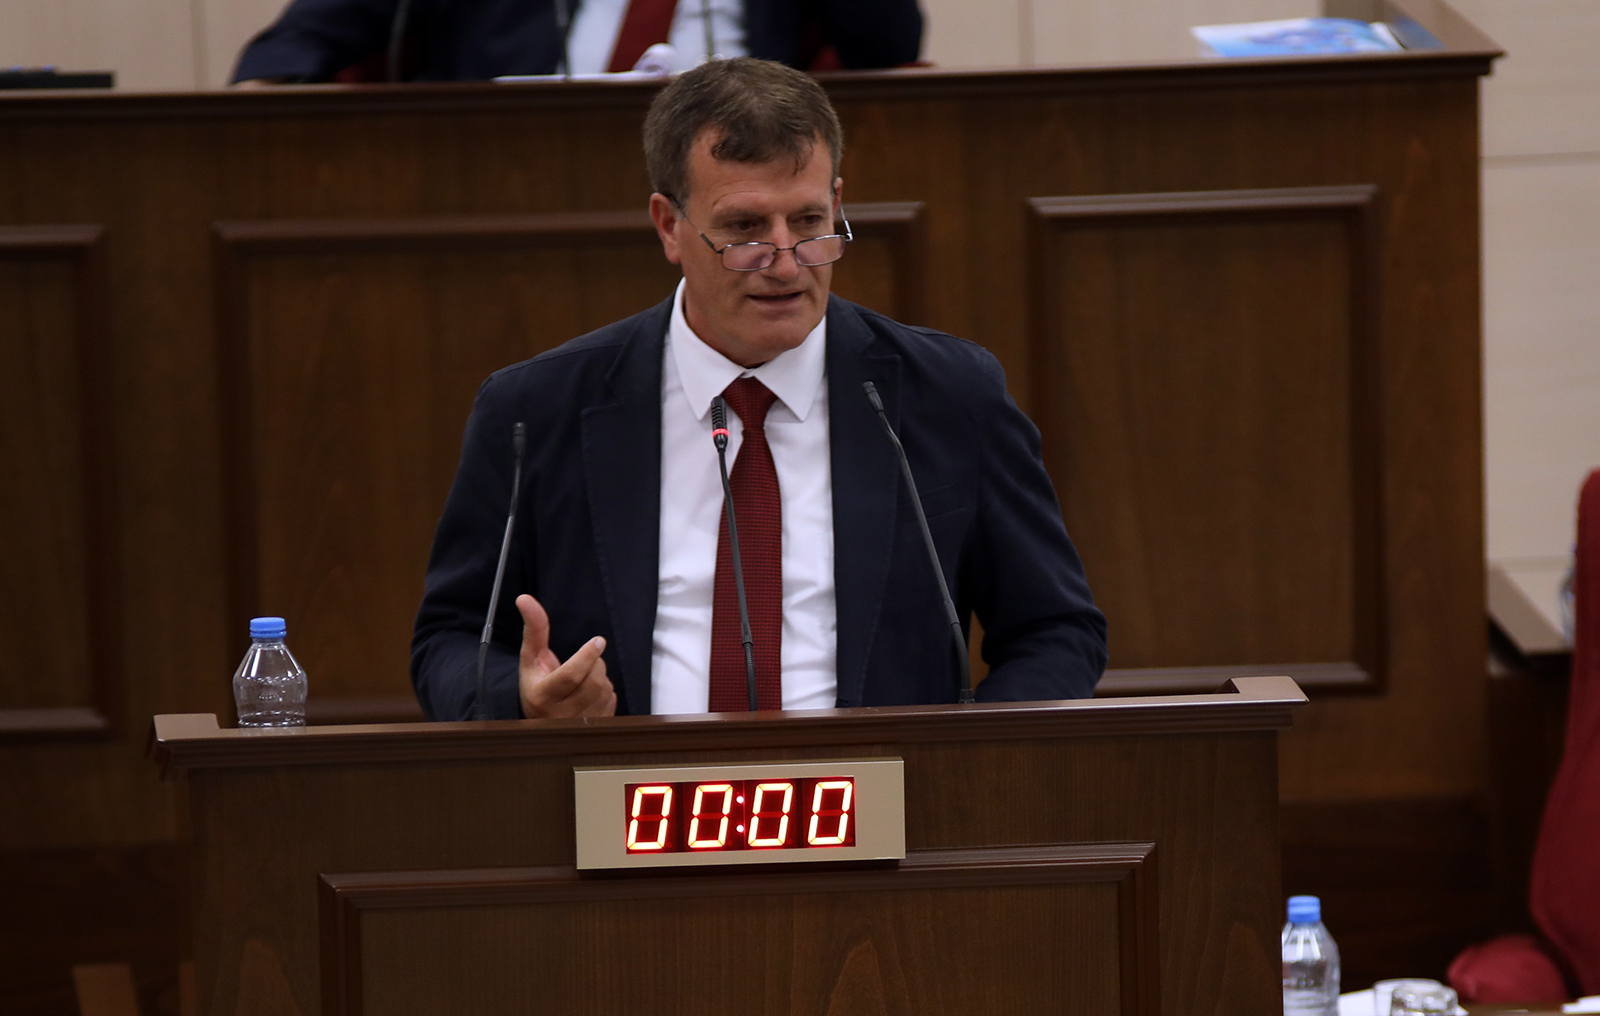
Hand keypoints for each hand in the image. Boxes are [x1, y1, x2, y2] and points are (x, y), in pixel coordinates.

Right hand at [516, 594, 615, 717]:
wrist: (541, 719)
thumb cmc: (536, 683)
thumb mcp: (531, 658)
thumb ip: (534, 629)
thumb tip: (524, 599)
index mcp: (541, 696)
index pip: (571, 675)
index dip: (587, 656)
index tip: (598, 641)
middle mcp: (559, 716)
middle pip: (593, 681)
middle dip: (596, 663)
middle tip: (588, 659)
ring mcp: (578, 725)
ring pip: (605, 691)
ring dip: (601, 677)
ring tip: (585, 678)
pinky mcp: (594, 728)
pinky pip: (612, 702)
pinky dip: (606, 692)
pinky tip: (591, 693)